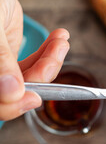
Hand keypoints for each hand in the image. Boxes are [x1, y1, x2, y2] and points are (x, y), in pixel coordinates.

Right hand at [0, 0, 69, 120]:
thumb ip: (0, 60)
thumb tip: (12, 93)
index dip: (14, 105)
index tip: (35, 98)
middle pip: (15, 94)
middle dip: (40, 76)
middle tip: (54, 60)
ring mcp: (1, 67)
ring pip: (29, 78)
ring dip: (51, 61)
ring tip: (61, 41)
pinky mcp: (11, 58)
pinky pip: (34, 63)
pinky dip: (49, 53)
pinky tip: (59, 38)